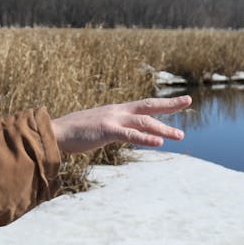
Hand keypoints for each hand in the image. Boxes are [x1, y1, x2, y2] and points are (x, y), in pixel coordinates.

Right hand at [50, 95, 191, 154]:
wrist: (55, 132)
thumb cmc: (73, 133)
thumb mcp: (97, 128)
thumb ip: (111, 129)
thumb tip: (118, 133)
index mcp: (116, 111)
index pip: (143, 105)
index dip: (161, 103)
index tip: (177, 102)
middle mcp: (117, 111)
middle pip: (148, 106)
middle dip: (169, 104)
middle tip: (188, 101)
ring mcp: (113, 119)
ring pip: (144, 122)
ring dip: (163, 128)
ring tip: (180, 135)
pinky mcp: (107, 130)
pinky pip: (131, 135)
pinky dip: (146, 139)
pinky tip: (160, 143)